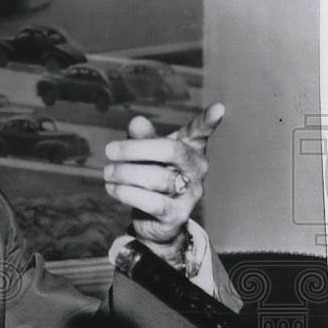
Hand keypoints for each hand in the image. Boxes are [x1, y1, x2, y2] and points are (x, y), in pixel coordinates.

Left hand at [104, 103, 224, 243]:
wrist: (153, 219)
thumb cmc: (150, 177)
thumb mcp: (145, 155)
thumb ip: (141, 138)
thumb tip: (137, 121)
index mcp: (190, 149)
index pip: (200, 132)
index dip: (208, 121)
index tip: (219, 108)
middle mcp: (196, 169)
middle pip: (170, 151)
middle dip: (135, 148)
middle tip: (109, 150)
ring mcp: (190, 193)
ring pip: (158, 178)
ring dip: (125, 173)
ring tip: (108, 173)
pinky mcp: (177, 215)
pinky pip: (152, 202)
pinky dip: (127, 193)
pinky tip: (113, 188)